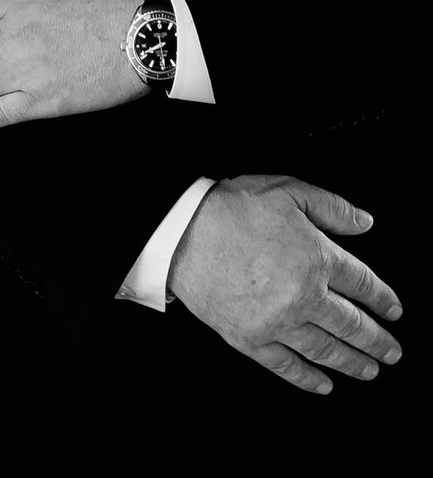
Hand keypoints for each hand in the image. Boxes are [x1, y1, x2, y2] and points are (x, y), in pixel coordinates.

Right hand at [169, 175, 402, 393]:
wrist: (182, 234)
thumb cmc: (230, 210)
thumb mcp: (287, 191)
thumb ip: (332, 206)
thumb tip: (364, 222)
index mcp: (318, 258)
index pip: (363, 284)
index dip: (384, 299)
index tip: (394, 310)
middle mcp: (305, 296)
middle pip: (352, 324)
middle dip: (377, 340)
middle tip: (392, 351)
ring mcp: (277, 321)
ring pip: (326, 349)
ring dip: (353, 363)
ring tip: (370, 371)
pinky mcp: (249, 338)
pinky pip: (285, 365)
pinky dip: (307, 379)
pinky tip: (323, 385)